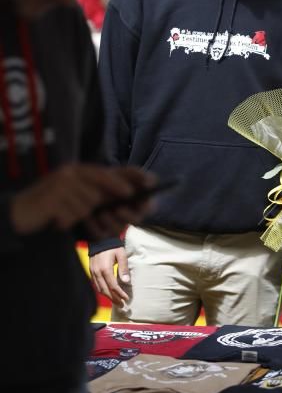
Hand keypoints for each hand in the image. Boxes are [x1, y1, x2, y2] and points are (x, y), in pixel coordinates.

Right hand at [10, 164, 154, 234]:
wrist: (18, 214)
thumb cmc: (52, 210)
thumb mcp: (76, 201)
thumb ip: (97, 199)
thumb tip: (129, 199)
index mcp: (79, 171)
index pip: (110, 170)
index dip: (132, 174)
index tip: (152, 182)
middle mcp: (72, 173)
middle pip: (104, 185)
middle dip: (117, 200)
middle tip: (127, 211)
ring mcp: (62, 183)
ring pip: (90, 203)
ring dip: (85, 218)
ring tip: (70, 219)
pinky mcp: (52, 197)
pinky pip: (74, 213)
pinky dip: (70, 222)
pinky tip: (59, 222)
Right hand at [89, 246, 129, 305]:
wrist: (100, 239)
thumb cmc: (113, 246)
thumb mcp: (121, 254)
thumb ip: (123, 268)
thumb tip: (126, 281)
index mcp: (106, 269)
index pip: (113, 286)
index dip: (120, 294)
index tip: (126, 299)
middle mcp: (98, 273)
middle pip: (106, 290)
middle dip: (114, 299)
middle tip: (121, 305)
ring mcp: (93, 272)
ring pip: (100, 289)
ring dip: (108, 297)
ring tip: (116, 301)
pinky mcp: (91, 271)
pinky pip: (96, 285)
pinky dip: (102, 291)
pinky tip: (108, 293)